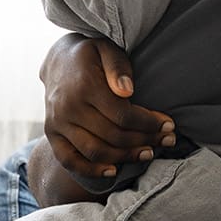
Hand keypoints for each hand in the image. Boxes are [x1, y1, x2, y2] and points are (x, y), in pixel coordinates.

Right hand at [39, 33, 176, 179]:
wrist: (57, 60)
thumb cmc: (91, 54)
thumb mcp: (107, 49)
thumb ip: (118, 67)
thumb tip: (127, 90)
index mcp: (84, 86)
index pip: (123, 115)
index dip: (149, 123)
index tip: (169, 125)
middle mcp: (67, 107)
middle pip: (113, 136)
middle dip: (145, 140)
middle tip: (167, 140)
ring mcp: (57, 123)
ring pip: (96, 151)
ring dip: (125, 157)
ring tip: (148, 153)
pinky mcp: (51, 134)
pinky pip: (69, 160)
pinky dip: (91, 170)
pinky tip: (113, 171)